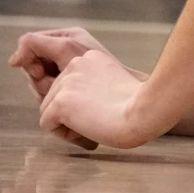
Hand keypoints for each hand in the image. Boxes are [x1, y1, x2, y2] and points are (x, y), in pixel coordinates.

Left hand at [11, 28, 146, 149]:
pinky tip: (87, 132)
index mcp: (91, 58)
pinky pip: (47, 124)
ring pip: (48, 110)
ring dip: (67, 124)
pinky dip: (64, 134)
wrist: (146, 112)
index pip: (70, 84)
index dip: (82, 104)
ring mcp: (66, 81)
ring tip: (94, 128)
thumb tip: (83, 106)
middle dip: (71, 114)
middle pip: (56, 96)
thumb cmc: (141, 106)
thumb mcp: (116, 85)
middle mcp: (76, 64)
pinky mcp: (60, 101)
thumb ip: (97, 87)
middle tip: (98, 124)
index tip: (104, 111)